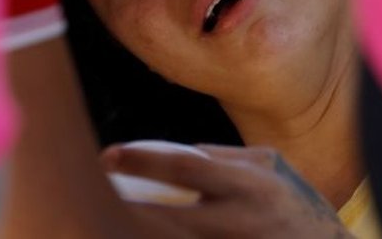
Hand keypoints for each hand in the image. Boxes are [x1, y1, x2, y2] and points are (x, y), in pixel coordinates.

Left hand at [101, 143, 354, 238]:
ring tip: (101, 221)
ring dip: (136, 233)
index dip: (142, 160)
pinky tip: (133, 235)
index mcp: (249, 185)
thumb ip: (223, 157)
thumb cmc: (292, 203)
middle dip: (125, 208)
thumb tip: (175, 152)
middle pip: (167, 218)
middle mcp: (239, 222)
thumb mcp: (269, 166)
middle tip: (89, 195)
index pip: (186, 167)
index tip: (107, 156)